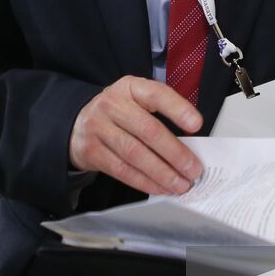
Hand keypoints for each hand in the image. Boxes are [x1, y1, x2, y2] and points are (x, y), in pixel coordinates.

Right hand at [69, 76, 202, 195]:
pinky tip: (160, 188)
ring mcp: (98, 127)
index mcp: (130, 88)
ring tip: (180, 184)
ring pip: (135, 154)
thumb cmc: (118, 114)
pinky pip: (122, 170)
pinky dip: (144, 182)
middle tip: (193, 169)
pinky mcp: (91, 151)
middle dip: (174, 153)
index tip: (197, 124)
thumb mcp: (136, 102)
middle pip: (147, 130)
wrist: (77, 123)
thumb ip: (160, 115)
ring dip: (162, 173)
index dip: (177, 109)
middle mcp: (112, 104)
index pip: (156, 94)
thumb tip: (191, 146)